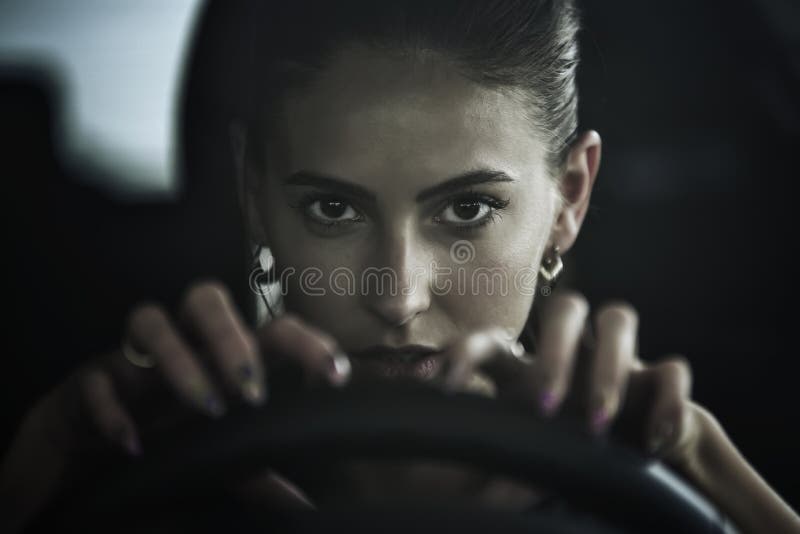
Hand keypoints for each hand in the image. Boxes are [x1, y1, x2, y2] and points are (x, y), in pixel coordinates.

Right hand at [0, 280, 350, 531]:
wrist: (84, 442)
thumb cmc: (160, 431)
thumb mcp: (212, 455)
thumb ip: (254, 472)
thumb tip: (302, 504)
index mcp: (219, 357)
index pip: (268, 330)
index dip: (306, 343)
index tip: (335, 375)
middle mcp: (181, 344)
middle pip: (205, 299)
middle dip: (231, 337)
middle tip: (253, 389)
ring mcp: (133, 357)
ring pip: (148, 319)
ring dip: (179, 360)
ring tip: (205, 407)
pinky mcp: (88, 380)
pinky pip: (96, 379)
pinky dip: (113, 409)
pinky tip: (134, 444)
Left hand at [438, 290, 701, 464]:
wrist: (622, 453)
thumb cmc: (553, 448)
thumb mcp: (515, 450)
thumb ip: (491, 450)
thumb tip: (451, 470)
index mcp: (525, 366)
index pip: (492, 339)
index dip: (466, 351)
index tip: (444, 384)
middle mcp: (572, 350)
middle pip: (565, 307)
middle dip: (554, 352)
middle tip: (544, 408)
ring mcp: (617, 359)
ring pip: (618, 317)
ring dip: (607, 367)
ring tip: (597, 425)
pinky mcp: (658, 382)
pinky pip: (672, 371)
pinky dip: (668, 403)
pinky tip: (652, 441)